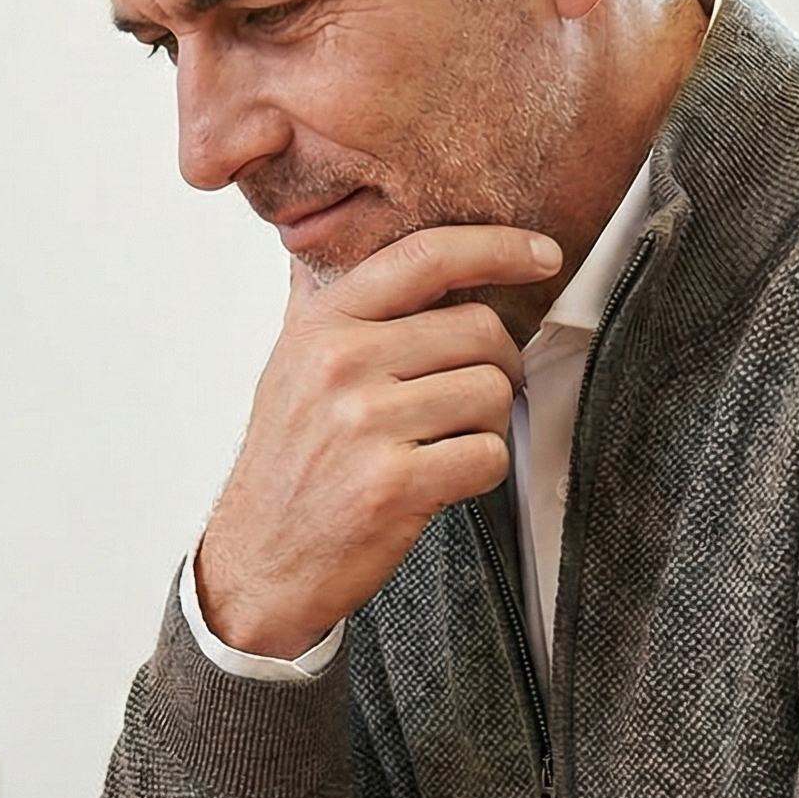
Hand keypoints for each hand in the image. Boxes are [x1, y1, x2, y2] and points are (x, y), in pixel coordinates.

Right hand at [195, 224, 559, 659]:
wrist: (257, 561)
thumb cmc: (286, 464)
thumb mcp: (286, 368)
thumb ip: (314, 302)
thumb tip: (314, 236)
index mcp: (320, 326)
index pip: (425, 257)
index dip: (497, 247)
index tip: (541, 255)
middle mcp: (339, 365)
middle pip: (479, 329)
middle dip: (497, 364)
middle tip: (472, 397)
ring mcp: (364, 424)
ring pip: (492, 392)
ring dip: (487, 424)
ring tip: (443, 443)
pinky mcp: (391, 484)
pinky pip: (489, 455)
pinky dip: (481, 472)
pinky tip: (440, 481)